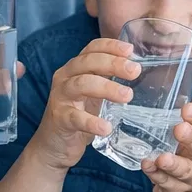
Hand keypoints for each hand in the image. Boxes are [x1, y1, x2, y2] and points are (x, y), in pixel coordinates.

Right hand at [29, 39, 137, 171]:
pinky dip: (91, 122)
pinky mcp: (59, 119)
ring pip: (82, 84)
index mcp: (75, 68)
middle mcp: (65, 78)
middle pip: (88, 62)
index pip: (92, 49)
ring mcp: (60, 98)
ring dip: (106, 88)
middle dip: (113, 64)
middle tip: (135, 71)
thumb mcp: (93, 94)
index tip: (130, 50)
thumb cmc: (78, 114)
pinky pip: (75, 117)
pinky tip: (106, 127)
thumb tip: (138, 70)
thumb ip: (109, 80)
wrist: (54, 145)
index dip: (110, 46)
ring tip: (127, 95)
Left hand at [141, 103, 191, 191]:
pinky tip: (147, 166)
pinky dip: (155, 175)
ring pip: (184, 171)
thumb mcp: (187, 139)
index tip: (186, 108)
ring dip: (173, 164)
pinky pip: (166, 183)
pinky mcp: (177, 191)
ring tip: (162, 158)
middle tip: (179, 129)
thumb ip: (175, 121)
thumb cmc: (186, 157)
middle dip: (191, 139)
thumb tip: (154, 87)